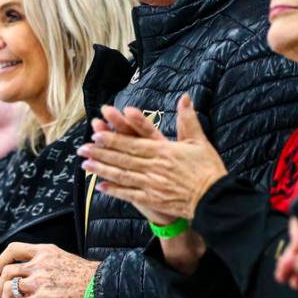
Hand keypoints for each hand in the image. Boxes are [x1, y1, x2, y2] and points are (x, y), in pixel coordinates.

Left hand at [0, 243, 98, 297]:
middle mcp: (40, 263)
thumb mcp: (65, 259)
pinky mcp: (44, 297)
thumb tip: (37, 271)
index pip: (13, 248)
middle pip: (7, 271)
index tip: (0, 273)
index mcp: (45, 252)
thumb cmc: (87, 275)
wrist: (101, 284)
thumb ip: (48, 262)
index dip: (2, 261)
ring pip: (8, 288)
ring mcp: (41, 280)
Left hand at [80, 94, 227, 219]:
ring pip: (122, 175)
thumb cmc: (208, 169)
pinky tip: (100, 186)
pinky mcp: (153, 199)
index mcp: (164, 150)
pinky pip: (129, 194)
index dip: (113, 138)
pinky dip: (114, 190)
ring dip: (102, 169)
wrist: (215, 198)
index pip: (133, 142)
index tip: (97, 133)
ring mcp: (152, 184)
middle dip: (101, 152)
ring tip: (85, 165)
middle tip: (82, 148)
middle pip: (123, 158)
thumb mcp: (199, 141)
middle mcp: (154, 167)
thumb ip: (188, 119)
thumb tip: (185, 98)